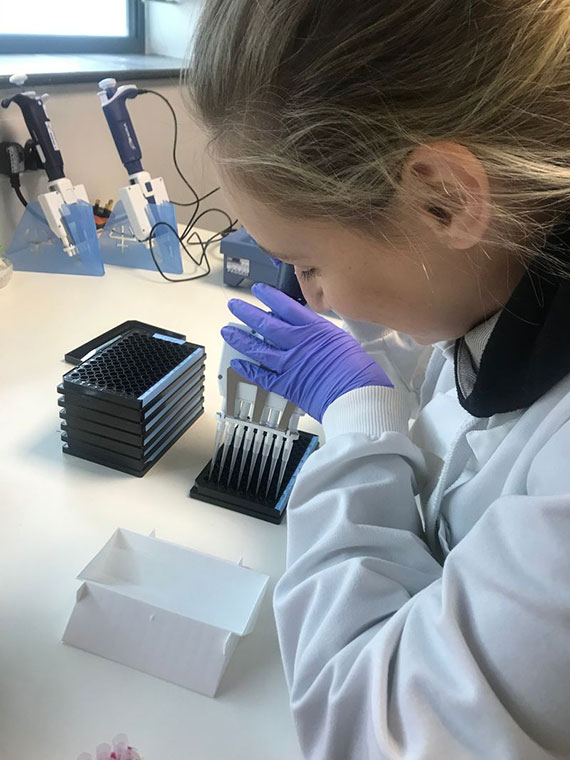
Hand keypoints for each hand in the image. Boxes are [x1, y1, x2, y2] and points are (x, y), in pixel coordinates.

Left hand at [221, 283, 392, 421]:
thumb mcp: (344, 341)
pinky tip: (237, 363)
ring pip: (257, 347)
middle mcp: (298, 343)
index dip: (269, 296)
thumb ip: (325, 335)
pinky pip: (261, 376)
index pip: (286, 306)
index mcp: (315, 329)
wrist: (358, 396)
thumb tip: (317, 333)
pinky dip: (247, 369)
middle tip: (234, 305)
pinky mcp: (286, 385)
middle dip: (246, 312)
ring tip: (228, 330)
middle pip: (265, 323)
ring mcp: (289, 364)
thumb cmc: (359, 371)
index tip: (258, 290)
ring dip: (240, 338)